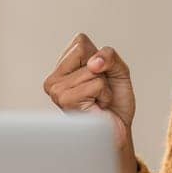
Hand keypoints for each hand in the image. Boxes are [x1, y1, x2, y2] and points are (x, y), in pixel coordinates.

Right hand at [42, 33, 138, 172]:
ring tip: (98, 101)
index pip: (80, 41)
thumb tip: (93, 63)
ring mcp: (56, 90)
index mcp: (62, 68)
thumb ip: (109, 56)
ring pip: (91, 69)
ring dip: (104, 85)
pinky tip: (98, 107)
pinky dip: (105, 94)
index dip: (99, 57)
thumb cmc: (114, 102)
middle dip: (102, 70)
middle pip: (84, 51)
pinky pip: (96, 83)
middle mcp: (54, 78)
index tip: (100, 77)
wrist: (116, 131)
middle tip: (99, 91)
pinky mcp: (65, 100)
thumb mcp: (117, 70)